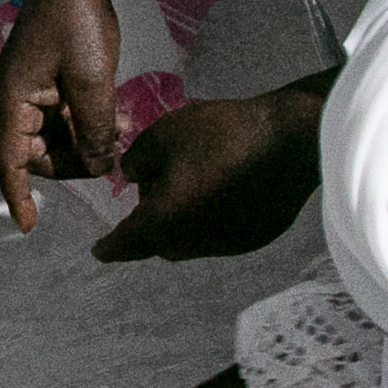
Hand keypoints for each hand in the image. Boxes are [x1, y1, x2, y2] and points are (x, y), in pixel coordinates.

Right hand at [0, 0, 124, 232]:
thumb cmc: (78, 20)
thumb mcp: (93, 83)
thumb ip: (96, 132)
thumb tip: (103, 169)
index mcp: (11, 100)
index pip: (8, 163)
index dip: (17, 197)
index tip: (29, 226)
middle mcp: (14, 98)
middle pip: (37, 154)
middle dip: (74, 161)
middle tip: (113, 157)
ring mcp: (31, 88)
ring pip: (55, 137)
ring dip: (86, 141)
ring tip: (121, 131)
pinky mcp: (48, 79)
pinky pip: (64, 116)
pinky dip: (86, 123)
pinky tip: (116, 117)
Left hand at [90, 82, 325, 263]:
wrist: (289, 141)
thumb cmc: (219, 135)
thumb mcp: (163, 135)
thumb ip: (138, 160)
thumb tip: (133, 176)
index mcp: (163, 222)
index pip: (127, 243)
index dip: (110, 247)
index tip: (99, 252)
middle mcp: (192, 244)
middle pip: (160, 242)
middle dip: (150, 224)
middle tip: (156, 188)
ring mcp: (226, 245)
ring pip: (191, 240)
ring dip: (183, 221)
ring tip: (192, 182)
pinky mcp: (253, 239)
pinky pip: (220, 234)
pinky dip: (211, 218)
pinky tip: (224, 187)